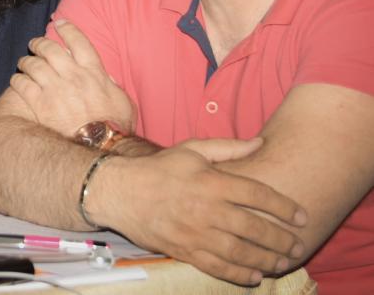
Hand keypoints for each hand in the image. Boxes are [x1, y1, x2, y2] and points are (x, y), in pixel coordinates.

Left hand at [11, 20, 133, 134]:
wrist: (100, 147)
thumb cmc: (116, 128)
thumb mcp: (123, 102)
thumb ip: (114, 88)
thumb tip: (106, 78)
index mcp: (94, 73)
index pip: (79, 42)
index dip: (68, 29)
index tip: (60, 23)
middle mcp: (73, 76)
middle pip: (50, 49)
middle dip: (40, 43)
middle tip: (35, 43)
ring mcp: (54, 88)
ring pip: (33, 64)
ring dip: (26, 61)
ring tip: (23, 62)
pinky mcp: (40, 103)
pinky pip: (22, 84)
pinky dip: (17, 80)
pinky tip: (16, 81)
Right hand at [92, 137, 307, 285]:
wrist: (117, 192)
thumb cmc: (157, 169)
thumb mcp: (190, 150)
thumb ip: (228, 148)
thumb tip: (261, 143)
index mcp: (210, 181)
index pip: (258, 195)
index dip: (284, 207)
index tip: (301, 216)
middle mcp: (205, 209)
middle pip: (254, 228)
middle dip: (281, 239)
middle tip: (297, 245)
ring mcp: (194, 232)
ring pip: (240, 252)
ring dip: (266, 260)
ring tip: (282, 262)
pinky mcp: (183, 249)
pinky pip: (216, 267)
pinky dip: (239, 274)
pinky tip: (254, 275)